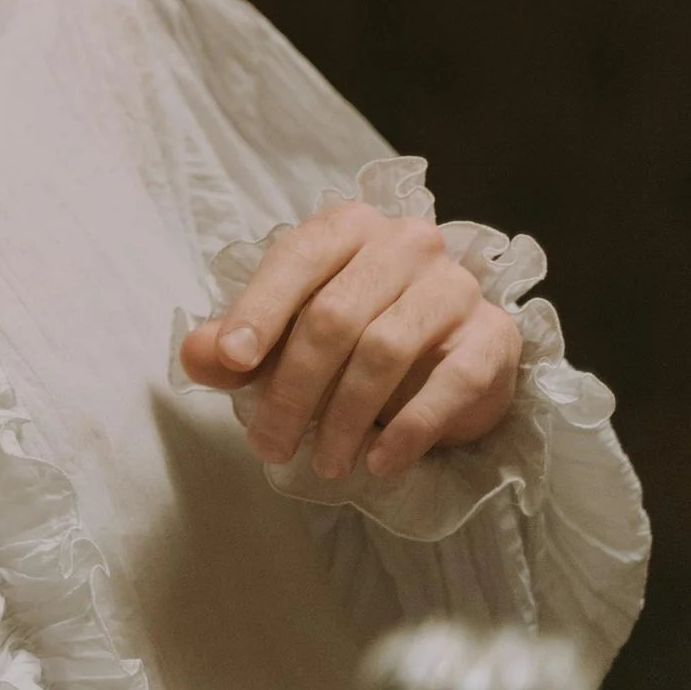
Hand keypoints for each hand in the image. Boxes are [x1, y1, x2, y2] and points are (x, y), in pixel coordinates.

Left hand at [178, 199, 522, 480]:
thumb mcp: (283, 334)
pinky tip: (380, 462)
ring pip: (385, 351)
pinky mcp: (492, 335)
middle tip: (268, 444)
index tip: (231, 362)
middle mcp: (405, 242)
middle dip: (293, 388)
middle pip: (335, 315)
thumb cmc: (351, 334)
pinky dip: (409, 429)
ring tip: (322, 462)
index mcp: (347, 227)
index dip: (259, 310)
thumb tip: (198, 355)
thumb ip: (236, 345)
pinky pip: (449, 384)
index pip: (296, 260)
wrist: (448, 355)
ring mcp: (454, 286)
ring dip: (345, 417)